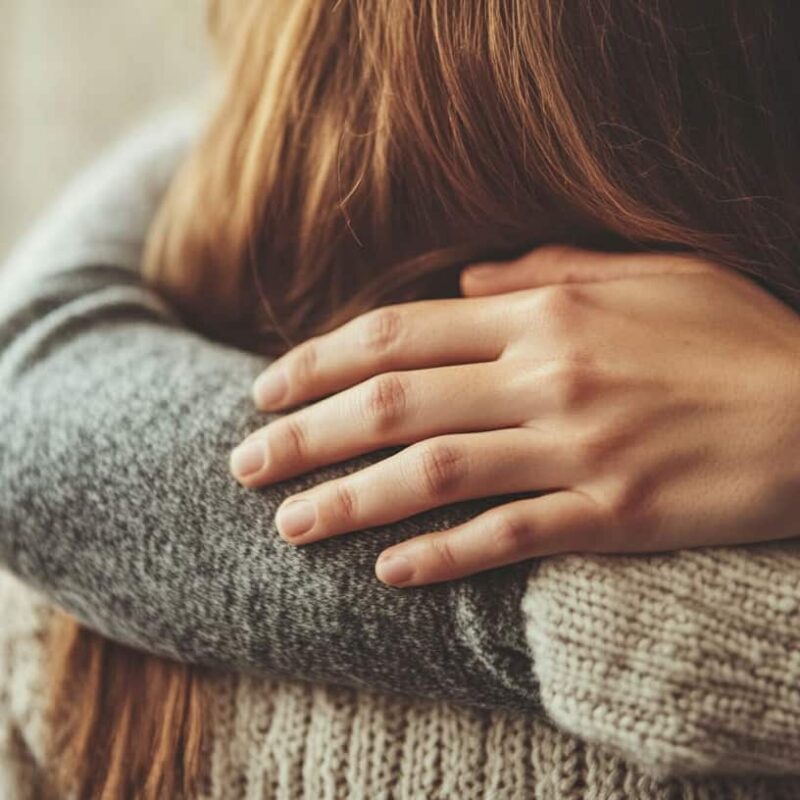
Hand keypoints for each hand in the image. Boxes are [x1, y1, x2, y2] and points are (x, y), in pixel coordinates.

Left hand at [230, 246, 799, 586]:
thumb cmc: (732, 336)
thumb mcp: (644, 274)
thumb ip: (546, 272)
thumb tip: (469, 285)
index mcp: (546, 313)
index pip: (398, 335)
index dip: (319, 361)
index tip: (265, 389)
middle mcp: (546, 377)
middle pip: (393, 404)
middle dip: (306, 434)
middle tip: (243, 464)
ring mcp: (578, 450)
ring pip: (433, 474)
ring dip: (350, 500)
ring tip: (285, 524)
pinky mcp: (614, 517)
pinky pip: (509, 538)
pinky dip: (443, 554)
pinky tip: (388, 570)